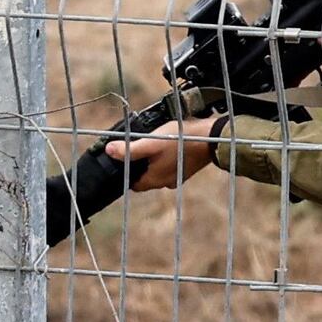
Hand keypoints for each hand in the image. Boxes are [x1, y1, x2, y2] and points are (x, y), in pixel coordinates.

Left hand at [108, 119, 226, 188]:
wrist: (212, 138)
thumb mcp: (151, 142)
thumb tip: (109, 151)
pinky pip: (171, 167)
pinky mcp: (187, 170)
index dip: (127, 171)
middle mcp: (165, 183)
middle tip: (138, 148)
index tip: (124, 159)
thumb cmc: (180, 140)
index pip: (133, 183)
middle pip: (145, 177)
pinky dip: (166, 159)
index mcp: (154, 180)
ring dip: (154, 162)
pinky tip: (169, 147)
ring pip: (158, 172)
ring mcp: (177, 177)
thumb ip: (129, 150)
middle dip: (140, 165)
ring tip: (153, 145)